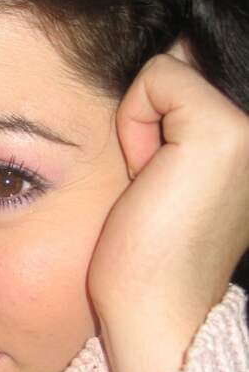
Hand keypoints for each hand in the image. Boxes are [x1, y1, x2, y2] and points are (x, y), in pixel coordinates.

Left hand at [88, 50, 248, 371]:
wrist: (154, 309)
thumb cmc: (149, 253)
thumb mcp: (169, 174)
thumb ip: (177, 121)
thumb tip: (163, 62)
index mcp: (247, 142)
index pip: (190, 74)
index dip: (154, 118)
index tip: (157, 180)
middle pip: (179, 68)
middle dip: (149, 119)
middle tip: (152, 183)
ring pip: (168, 71)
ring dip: (141, 126)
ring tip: (151, 185)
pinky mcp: (222, 131)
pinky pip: (157, 77)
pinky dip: (134, 122)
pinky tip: (144, 177)